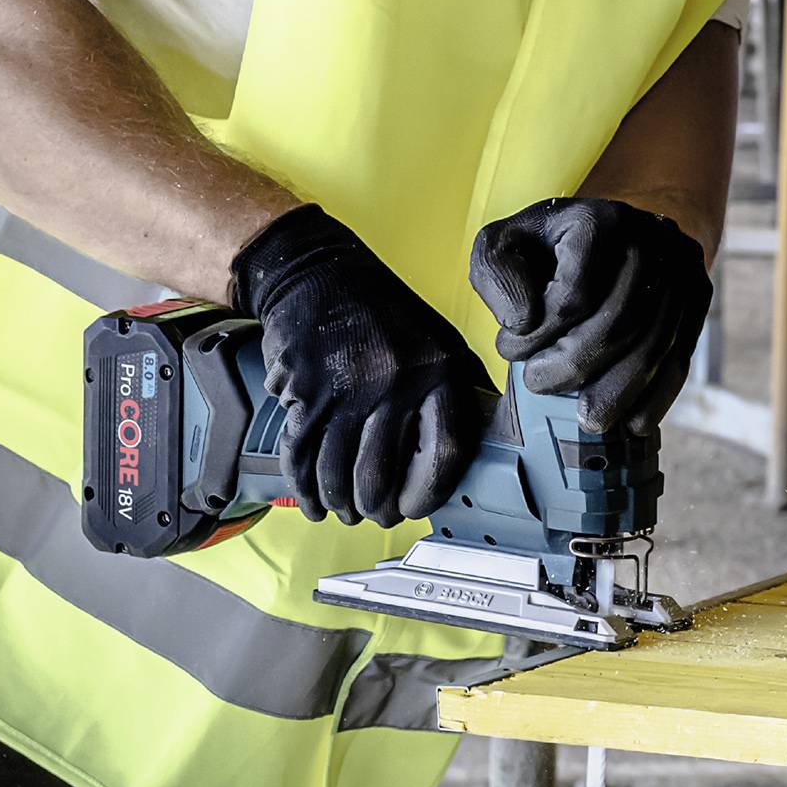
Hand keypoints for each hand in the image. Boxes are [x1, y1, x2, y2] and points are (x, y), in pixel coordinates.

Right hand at [229, 205, 490, 526]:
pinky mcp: (303, 390)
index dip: (428, 492)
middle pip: (381, 475)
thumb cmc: (382, 311)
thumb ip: (460, 386)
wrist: (316, 271)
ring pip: (337, 473)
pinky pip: (301, 454)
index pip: (444, 450)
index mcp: (439, 370)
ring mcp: (345, 388)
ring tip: (345, 510)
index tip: (415, 507)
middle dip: (375, 508)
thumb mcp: (439, 338)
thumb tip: (485, 439)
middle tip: (375, 515)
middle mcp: (395, 381)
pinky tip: (315, 502)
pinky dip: (306, 488)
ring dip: (340, 503)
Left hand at [470, 198, 711, 431]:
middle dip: (574, 367)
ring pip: (653, 347)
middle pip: (617, 324)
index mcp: (598, 222)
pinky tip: (633, 422)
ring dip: (617, 393)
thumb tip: (522, 320)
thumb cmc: (549, 246)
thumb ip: (496, 274)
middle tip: (539, 384)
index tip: (509, 348)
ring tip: (587, 419)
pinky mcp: (698, 295)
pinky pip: (681, 356)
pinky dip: (657, 397)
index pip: (571, 297)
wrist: (616, 229)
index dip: (536, 336)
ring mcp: (681, 268)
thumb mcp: (506, 244)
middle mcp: (649, 239)